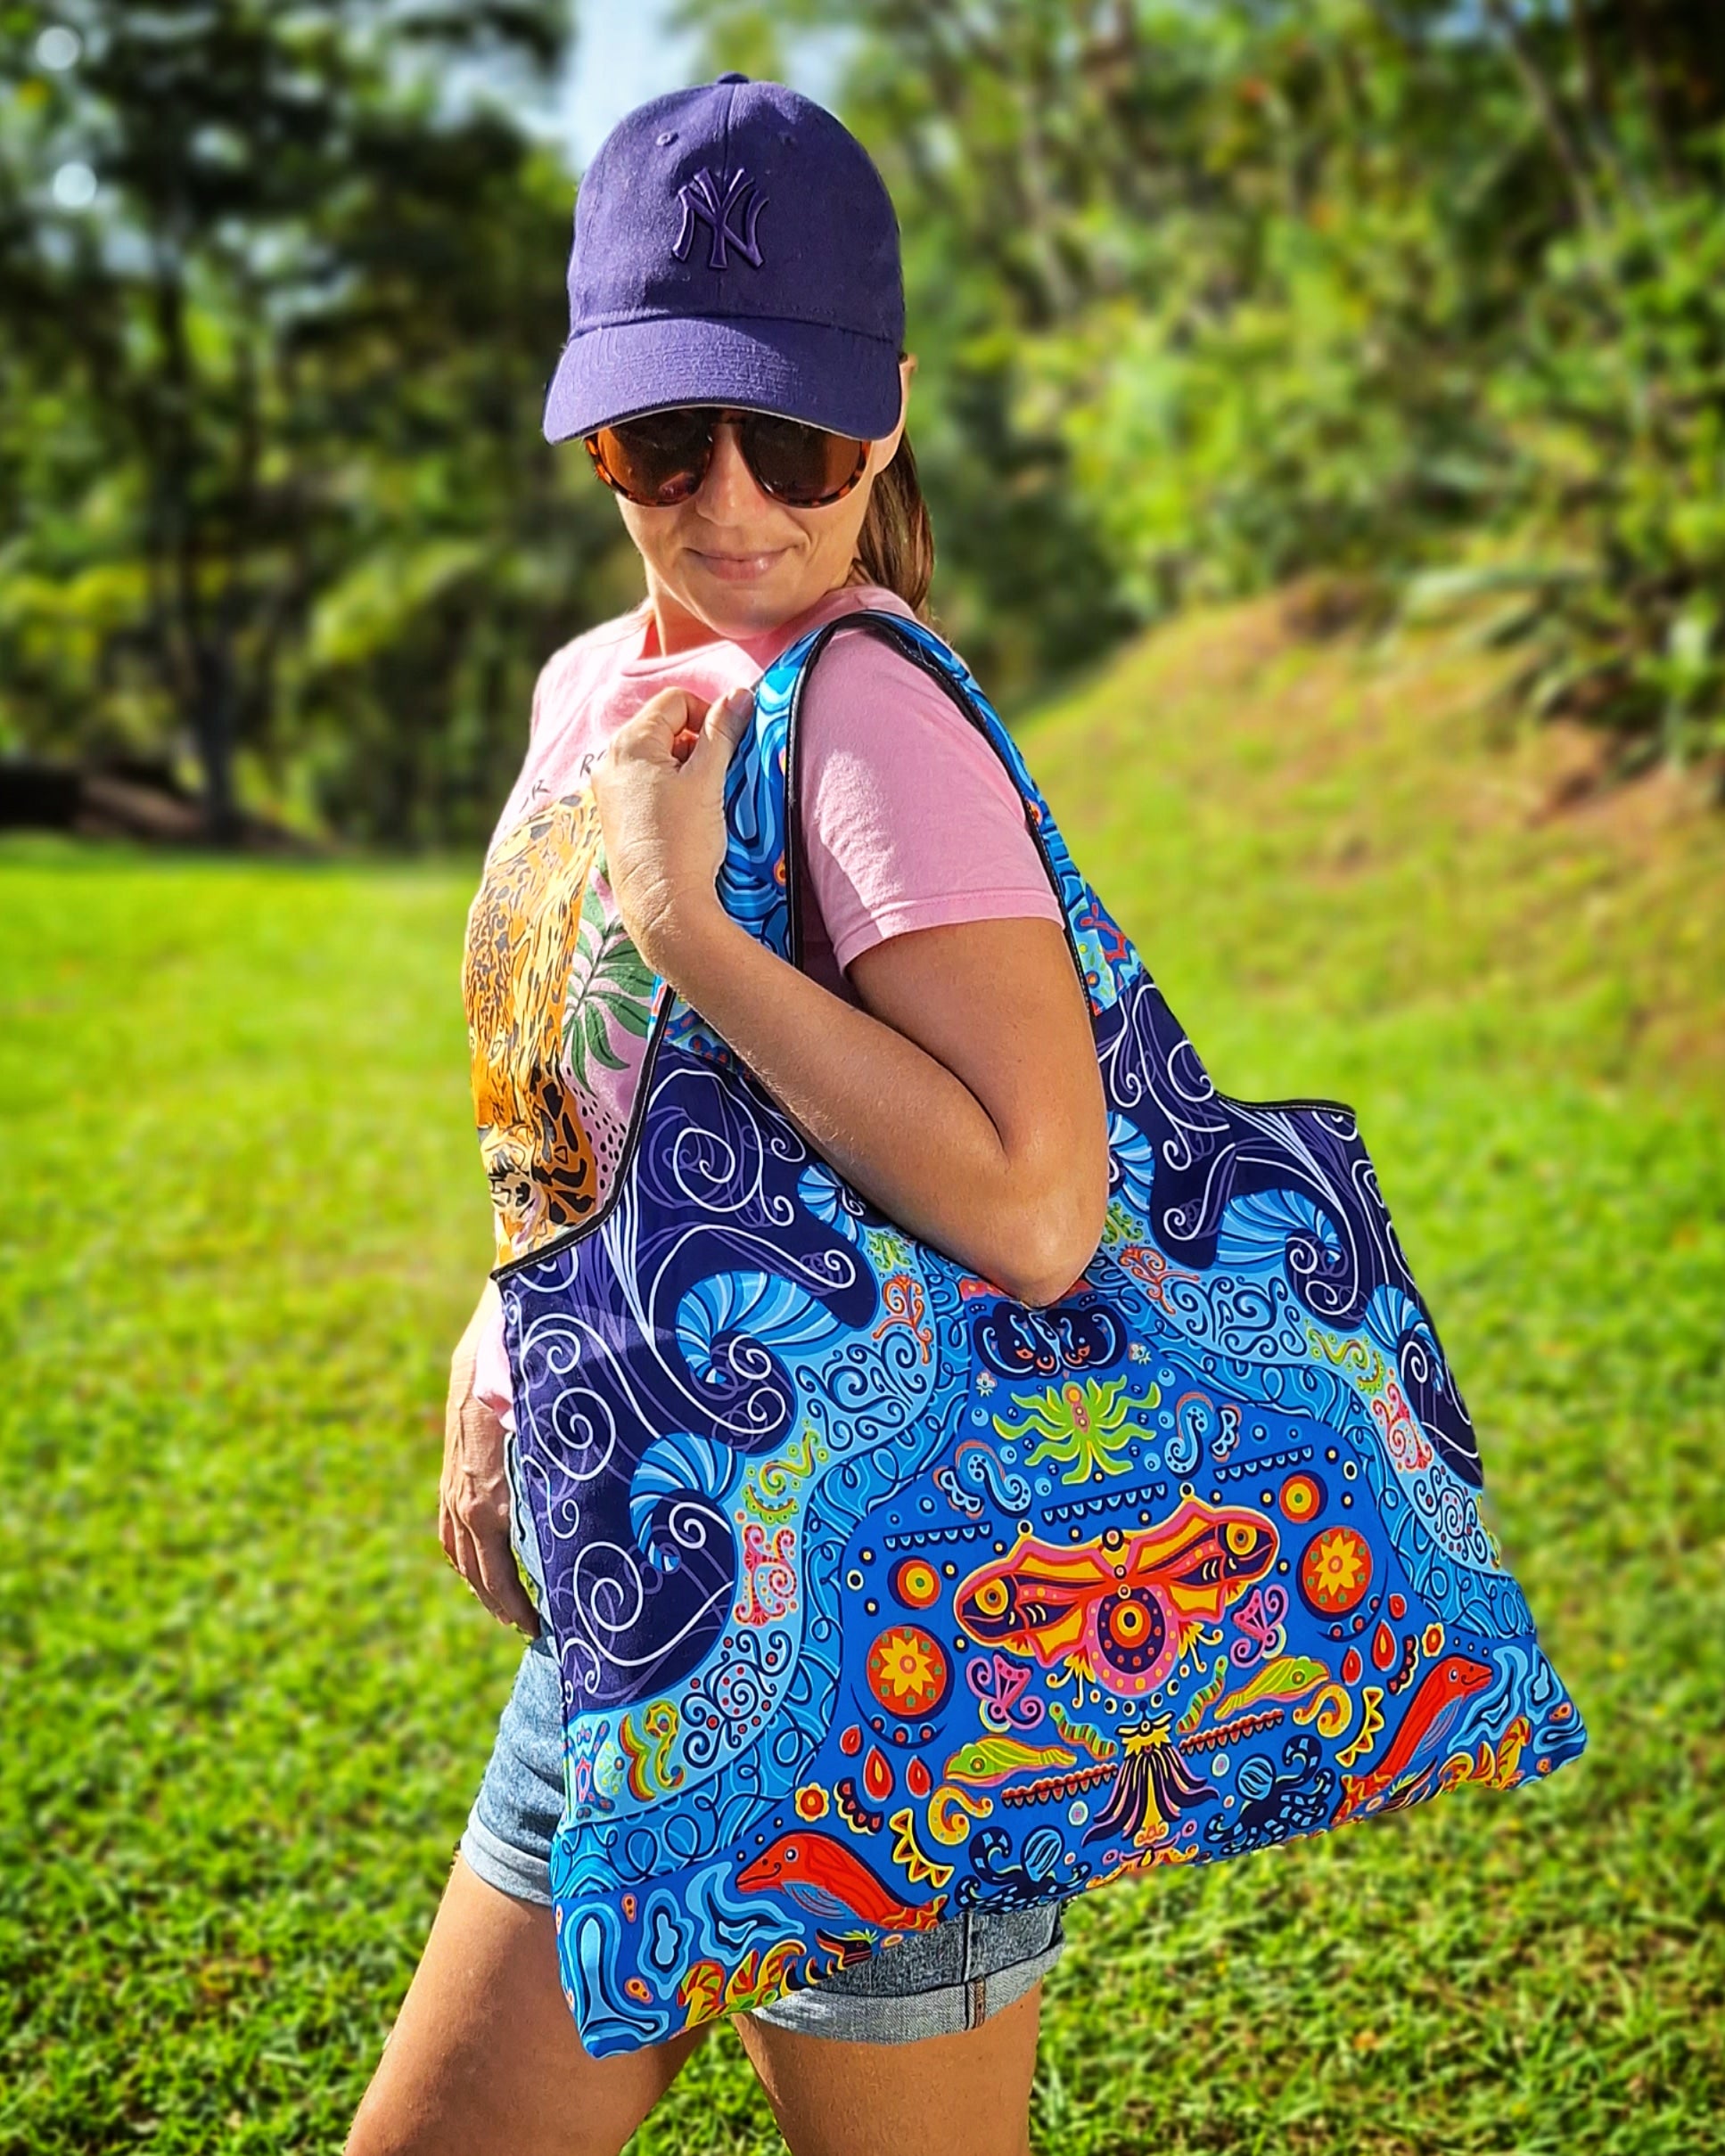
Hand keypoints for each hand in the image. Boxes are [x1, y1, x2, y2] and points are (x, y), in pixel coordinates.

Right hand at [438, 1285, 538, 1637]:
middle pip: (462, 1540)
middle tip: (526, 1626)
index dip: (504, 1589)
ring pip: (451, 1521)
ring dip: (474, 1568)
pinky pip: (452, 1492)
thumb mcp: (570, 1382)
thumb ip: (568, 1439)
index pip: (484, 1539)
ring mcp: (458, 1429)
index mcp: (486, 1444)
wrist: (532, 1258)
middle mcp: (464, 1442)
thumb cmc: (565, 1319)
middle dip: (491, 1591)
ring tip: (507, 1601)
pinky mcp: (464, 1415)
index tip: (531, 1623)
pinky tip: (490, 1547)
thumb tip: (593, 1510)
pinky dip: (466, 1533)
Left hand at [590, 684, 754, 975]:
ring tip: (704, 797)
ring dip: (687, 765)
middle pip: (663, 726)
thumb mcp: (708, 779)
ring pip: (657, 755)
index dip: (708, 714)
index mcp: (629, 745)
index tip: (728, 744)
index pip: (675, 701)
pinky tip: (687, 814)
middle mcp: (611, 761)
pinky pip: (647, 782)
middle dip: (696, 741)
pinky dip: (672, 786)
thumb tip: (741, 694)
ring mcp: (610, 790)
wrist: (662, 905)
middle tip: (718, 773)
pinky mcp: (617, 815)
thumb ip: (723, 732)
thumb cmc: (684, 841)